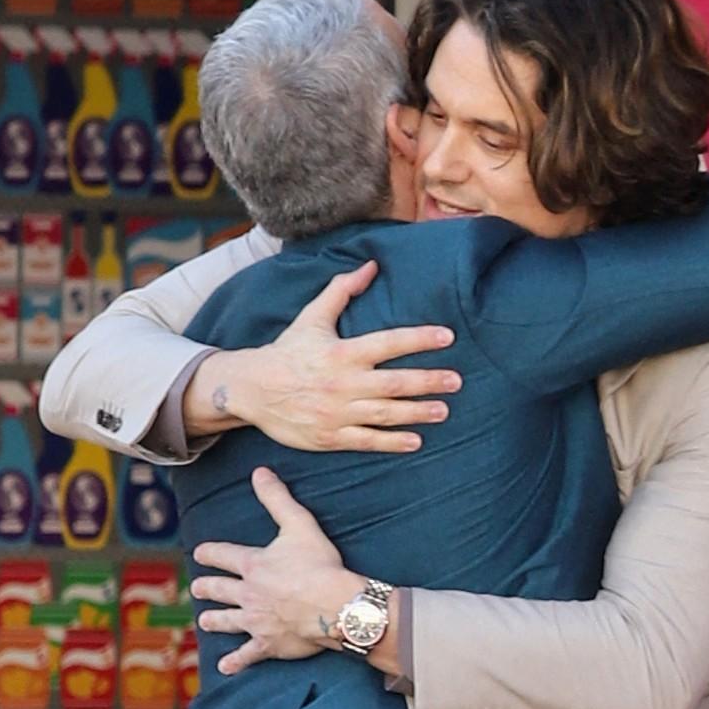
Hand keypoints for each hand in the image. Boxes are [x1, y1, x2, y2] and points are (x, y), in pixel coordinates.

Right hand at [186, 259, 461, 453]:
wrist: (252, 389)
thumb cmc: (288, 351)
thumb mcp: (312, 317)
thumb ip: (342, 290)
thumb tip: (371, 265)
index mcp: (342, 352)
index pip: (389, 342)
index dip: (419, 339)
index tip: (447, 336)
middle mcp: (343, 383)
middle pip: (395, 383)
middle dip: (429, 381)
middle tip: (456, 381)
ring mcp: (338, 412)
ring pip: (386, 414)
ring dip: (418, 413)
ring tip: (444, 411)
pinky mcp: (331, 437)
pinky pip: (367, 440)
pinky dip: (392, 442)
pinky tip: (416, 441)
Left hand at [191, 468, 363, 674]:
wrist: (335, 606)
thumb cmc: (320, 565)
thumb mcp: (299, 524)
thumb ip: (277, 499)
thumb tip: (260, 472)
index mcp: (253, 565)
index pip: (223, 555)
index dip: (210, 553)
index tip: (200, 552)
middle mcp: (248, 594)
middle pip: (220, 590)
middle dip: (207, 587)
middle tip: (198, 587)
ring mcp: (256, 621)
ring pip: (227, 621)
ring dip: (214, 620)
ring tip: (204, 620)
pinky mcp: (269, 643)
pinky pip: (248, 654)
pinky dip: (236, 661)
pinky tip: (225, 667)